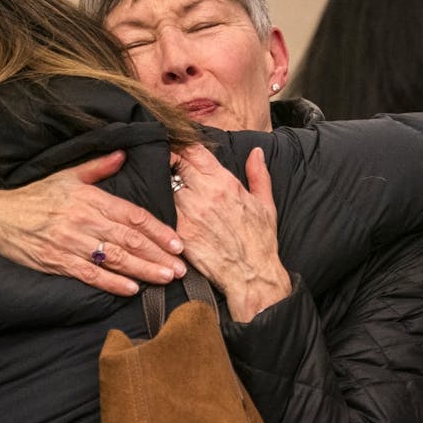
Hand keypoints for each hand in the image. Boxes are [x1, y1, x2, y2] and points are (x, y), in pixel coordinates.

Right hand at [0, 152, 186, 294]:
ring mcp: (70, 242)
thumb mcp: (67, 175)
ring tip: (166, 278)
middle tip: (181, 268)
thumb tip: (124, 153)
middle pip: (129, 239)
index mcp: (89, 198)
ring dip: (143, 270)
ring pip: (114, 259)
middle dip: (158, 255)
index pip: (132, 215)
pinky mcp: (57, 261)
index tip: (178, 242)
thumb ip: (98, 167)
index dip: (157, 230)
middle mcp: (83, 220)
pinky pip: (90, 275)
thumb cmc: (35, 196)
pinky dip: (112, 283)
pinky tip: (131, 289)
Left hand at [173, 145, 290, 322]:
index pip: (194, 151)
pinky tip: (157, 209)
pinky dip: (158, 206)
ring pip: (164, 185)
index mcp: (224, 183)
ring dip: (161, 183)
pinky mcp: (179, 232)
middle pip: (174, 163)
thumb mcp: (266, 205)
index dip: (183, 146)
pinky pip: (161, 211)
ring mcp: (189, 213)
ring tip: (158, 185)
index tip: (178, 148)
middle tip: (165, 164)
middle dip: (169, 161)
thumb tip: (256, 152)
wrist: (251, 276)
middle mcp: (204, 194)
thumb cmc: (260, 242)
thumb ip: (259, 175)